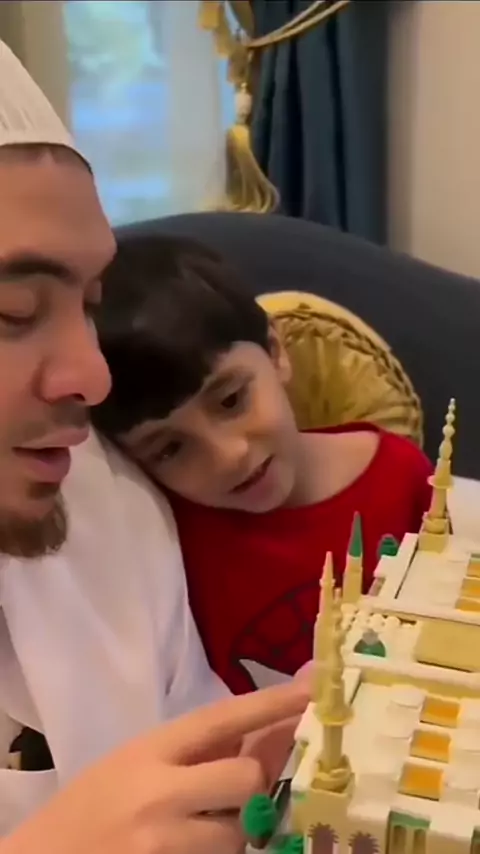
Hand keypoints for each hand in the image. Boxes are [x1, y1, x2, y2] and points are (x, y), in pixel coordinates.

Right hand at [4, 681, 309, 853]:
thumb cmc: (95, 805)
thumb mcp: (138, 762)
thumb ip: (199, 750)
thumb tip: (272, 727)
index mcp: (150, 751)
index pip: (221, 718)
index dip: (270, 703)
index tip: (312, 687)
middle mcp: (160, 794)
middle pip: (245, 779)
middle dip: (250, 786)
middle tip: (227, 796)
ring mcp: (164, 844)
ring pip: (240, 833)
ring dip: (234, 832)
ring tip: (196, 830)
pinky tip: (190, 845)